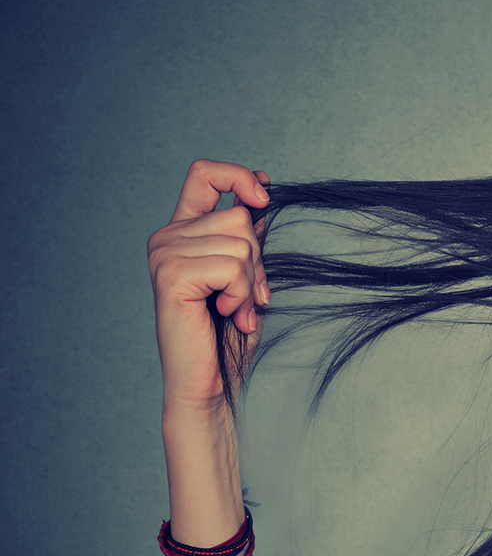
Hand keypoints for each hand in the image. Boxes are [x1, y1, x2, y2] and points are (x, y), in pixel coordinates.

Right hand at [147, 160, 271, 410]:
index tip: (263, 198)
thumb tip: (263, 188)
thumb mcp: (245, 275)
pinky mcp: (171, 276)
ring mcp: (164, 254)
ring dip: (251, 283)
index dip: (239, 176)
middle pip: (239, 217)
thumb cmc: (229, 332)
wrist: (212, 382)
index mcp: (184, 232)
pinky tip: (227, 314)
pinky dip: (242, 294)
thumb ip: (246, 236)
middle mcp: (167, 237)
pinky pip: (231, 267)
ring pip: (240, 243)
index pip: (205, 174)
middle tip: (248, 297)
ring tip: (236, 309)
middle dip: (258, 260)